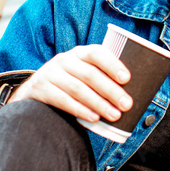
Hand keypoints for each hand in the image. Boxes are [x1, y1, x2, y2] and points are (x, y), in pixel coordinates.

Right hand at [7, 45, 132, 122]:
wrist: (35, 90)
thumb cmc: (70, 83)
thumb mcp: (82, 73)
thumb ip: (101, 77)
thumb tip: (134, 93)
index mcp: (79, 53)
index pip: (97, 53)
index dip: (112, 64)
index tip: (127, 79)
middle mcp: (64, 60)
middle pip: (90, 74)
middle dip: (111, 91)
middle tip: (126, 104)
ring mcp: (50, 73)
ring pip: (78, 89)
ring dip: (98, 103)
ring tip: (114, 115)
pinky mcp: (41, 89)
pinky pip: (63, 100)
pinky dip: (80, 110)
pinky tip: (94, 118)